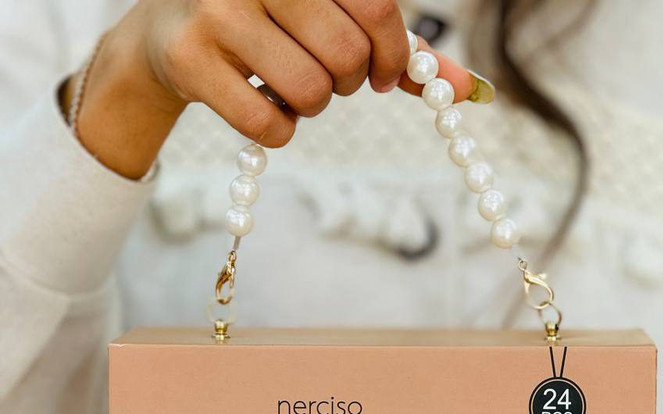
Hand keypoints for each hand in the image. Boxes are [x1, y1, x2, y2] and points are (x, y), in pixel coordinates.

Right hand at [61, 0, 473, 178]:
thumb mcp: (330, 16)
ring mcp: (219, 12)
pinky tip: (264, 108)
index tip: (389, 77)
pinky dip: (279, 131)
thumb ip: (398, 48)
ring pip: (310, 94)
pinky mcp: (192, 60)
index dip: (395, 54)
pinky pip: (270, 128)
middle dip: (349, 82)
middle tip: (328, 77)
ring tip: (289, 86)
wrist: (171, 31)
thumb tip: (472, 91)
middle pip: (346, 57)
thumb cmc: (270, 21)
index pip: (376, 6)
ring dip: (312, 106)